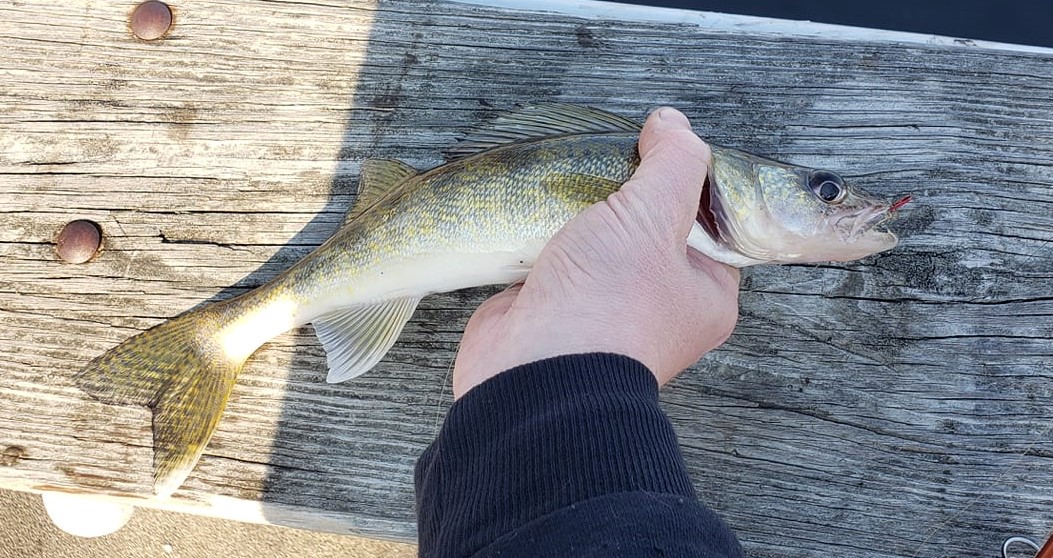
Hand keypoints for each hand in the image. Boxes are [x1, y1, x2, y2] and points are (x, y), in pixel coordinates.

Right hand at [453, 107, 739, 397]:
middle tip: (612, 159)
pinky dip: (546, 233)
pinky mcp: (555, 306)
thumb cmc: (610, 301)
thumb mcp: (653, 216)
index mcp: (706, 294)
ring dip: (583, 211)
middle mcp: (661, 306)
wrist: (532, 373)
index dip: (690, 183)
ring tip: (572, 176)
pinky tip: (537, 206)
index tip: (663, 151)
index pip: (712, 225)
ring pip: (601, 241)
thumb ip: (672, 163)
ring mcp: (604, 308)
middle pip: (651, 229)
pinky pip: (558, 257)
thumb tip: (672, 121)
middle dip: (627, 194)